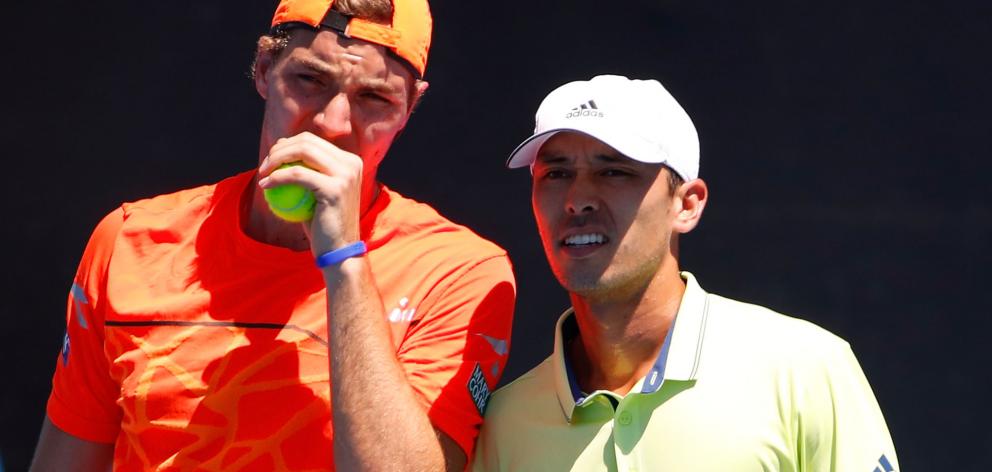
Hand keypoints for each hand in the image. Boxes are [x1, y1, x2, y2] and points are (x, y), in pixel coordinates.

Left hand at [257, 132, 363, 255]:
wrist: (339, 250)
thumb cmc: (323, 226)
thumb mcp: (317, 194)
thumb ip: (307, 171)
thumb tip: (282, 150)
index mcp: (350, 161)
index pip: (312, 142)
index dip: (287, 145)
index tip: (271, 159)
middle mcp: (351, 163)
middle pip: (307, 142)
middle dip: (279, 149)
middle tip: (264, 166)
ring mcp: (345, 175)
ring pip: (302, 152)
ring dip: (276, 159)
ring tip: (262, 173)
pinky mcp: (335, 188)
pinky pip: (297, 175)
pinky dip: (277, 177)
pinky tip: (264, 185)